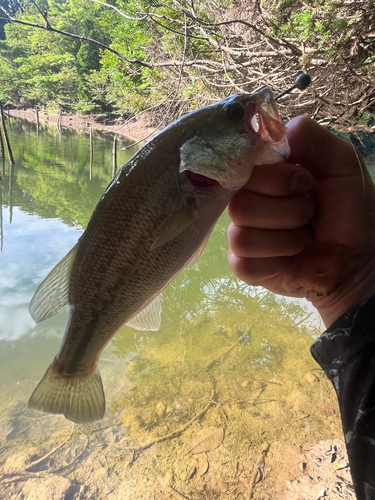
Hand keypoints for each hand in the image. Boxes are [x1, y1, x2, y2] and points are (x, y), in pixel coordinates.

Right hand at [227, 116, 374, 326]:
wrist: (359, 253)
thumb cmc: (349, 206)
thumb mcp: (339, 160)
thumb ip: (308, 136)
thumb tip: (270, 135)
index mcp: (263, 175)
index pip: (240, 169)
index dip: (272, 177)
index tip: (304, 182)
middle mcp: (247, 202)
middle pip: (239, 205)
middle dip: (288, 211)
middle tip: (311, 212)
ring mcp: (244, 235)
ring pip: (242, 236)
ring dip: (286, 238)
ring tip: (306, 236)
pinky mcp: (245, 266)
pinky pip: (244, 263)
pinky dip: (276, 261)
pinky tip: (292, 259)